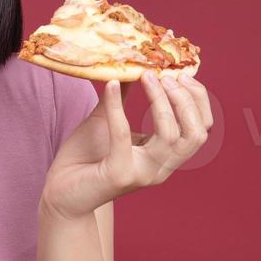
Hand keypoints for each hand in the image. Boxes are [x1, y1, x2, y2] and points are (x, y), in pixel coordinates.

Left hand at [41, 71, 213, 219]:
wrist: (59, 193)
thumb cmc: (83, 159)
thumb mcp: (108, 122)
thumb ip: (123, 99)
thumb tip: (133, 67)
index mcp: (165, 157)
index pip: (201, 129)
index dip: (198, 100)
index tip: (180, 74)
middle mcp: (160, 169)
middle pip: (195, 133)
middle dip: (185, 99)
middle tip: (163, 76)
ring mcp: (142, 174)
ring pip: (171, 135)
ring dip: (160, 100)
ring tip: (144, 77)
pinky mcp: (118, 175)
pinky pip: (124, 135)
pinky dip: (117, 107)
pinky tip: (110, 86)